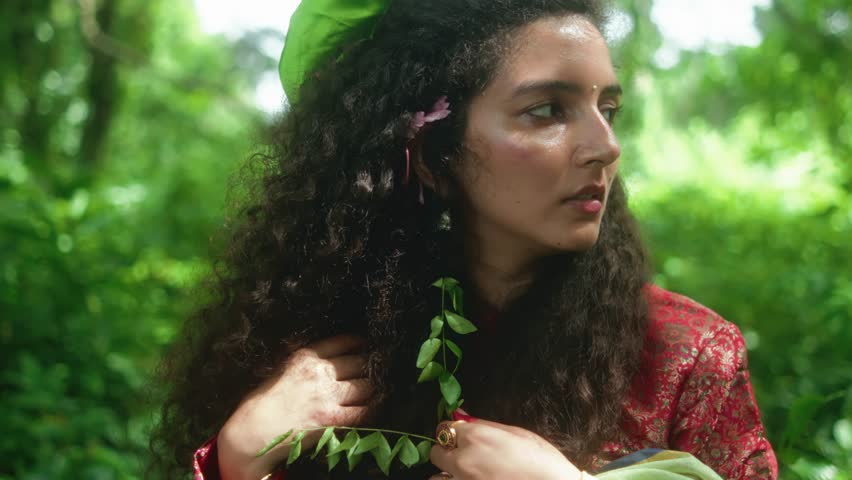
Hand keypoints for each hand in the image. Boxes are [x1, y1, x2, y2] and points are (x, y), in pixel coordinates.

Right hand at [218, 334, 374, 479]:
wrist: (253, 431)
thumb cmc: (263, 402)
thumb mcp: (283, 369)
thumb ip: (307, 361)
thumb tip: (330, 354)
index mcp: (306, 357)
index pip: (343, 342)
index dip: (360, 343)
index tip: (368, 345)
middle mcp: (319, 373)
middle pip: (360, 363)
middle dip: (371, 365)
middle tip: (378, 368)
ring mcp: (327, 397)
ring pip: (366, 386)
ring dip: (374, 387)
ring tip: (380, 387)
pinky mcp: (332, 420)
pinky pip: (364, 411)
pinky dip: (373, 408)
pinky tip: (377, 406)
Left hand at [428, 416, 581, 479]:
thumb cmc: (540, 458)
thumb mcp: (514, 432)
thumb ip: (483, 425)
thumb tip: (462, 417)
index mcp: (475, 437)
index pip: (445, 428)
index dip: (453, 432)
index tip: (459, 435)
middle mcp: (464, 460)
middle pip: (435, 453)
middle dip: (445, 451)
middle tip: (460, 454)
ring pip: (436, 478)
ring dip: (445, 474)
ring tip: (461, 474)